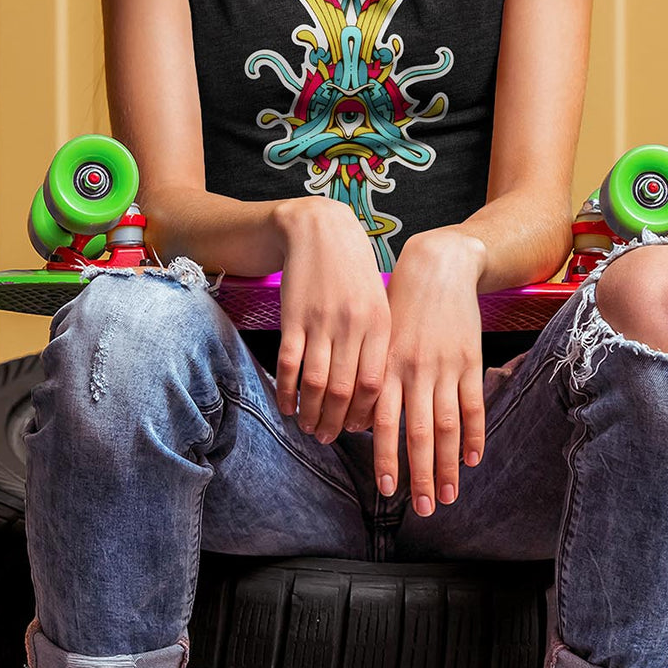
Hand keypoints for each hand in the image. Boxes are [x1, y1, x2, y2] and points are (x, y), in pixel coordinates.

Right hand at [275, 197, 391, 440]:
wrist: (321, 229)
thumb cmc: (354, 271)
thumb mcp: (378, 302)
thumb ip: (379, 342)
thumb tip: (372, 391)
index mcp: (380, 324)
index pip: (375, 384)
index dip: (364, 414)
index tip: (356, 430)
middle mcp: (353, 326)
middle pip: (345, 391)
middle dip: (336, 422)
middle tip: (327, 438)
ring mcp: (321, 322)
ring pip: (316, 383)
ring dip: (311, 413)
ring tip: (308, 429)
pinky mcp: (293, 317)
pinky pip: (289, 365)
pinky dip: (286, 392)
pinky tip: (286, 406)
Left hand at [372, 231, 486, 514]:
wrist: (437, 267)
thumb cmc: (400, 307)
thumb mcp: (379, 341)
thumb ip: (375, 382)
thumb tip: (366, 427)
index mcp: (386, 368)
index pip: (385, 424)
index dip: (386, 459)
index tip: (387, 491)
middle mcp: (414, 372)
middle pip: (418, 434)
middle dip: (421, 475)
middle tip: (425, 509)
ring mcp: (444, 368)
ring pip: (447, 426)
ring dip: (449, 465)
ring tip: (450, 495)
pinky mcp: (469, 361)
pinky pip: (473, 405)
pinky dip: (475, 434)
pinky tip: (473, 460)